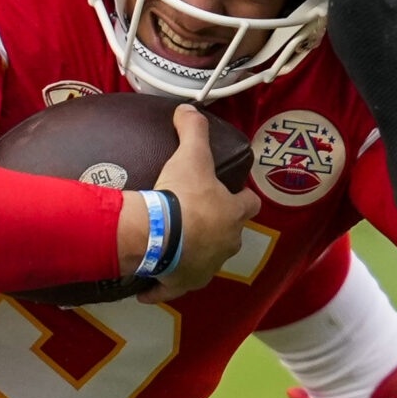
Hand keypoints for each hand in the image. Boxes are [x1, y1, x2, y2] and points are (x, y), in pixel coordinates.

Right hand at [141, 107, 260, 302]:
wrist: (161, 235)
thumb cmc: (183, 197)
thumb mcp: (191, 155)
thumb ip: (194, 130)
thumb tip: (190, 109)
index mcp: (232, 215)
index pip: (249, 205)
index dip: (242, 198)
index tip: (231, 194)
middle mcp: (225, 245)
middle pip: (229, 236)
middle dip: (217, 228)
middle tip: (196, 217)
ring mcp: (205, 267)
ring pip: (204, 262)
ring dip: (192, 255)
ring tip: (172, 246)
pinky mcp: (182, 284)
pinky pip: (172, 288)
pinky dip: (161, 287)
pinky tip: (147, 287)